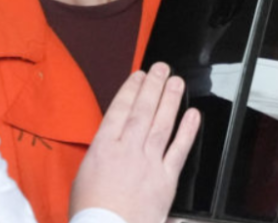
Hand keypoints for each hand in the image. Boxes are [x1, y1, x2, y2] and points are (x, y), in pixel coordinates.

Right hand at [70, 62, 200, 222]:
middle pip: (143, 111)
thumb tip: (112, 144)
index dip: (131, 89)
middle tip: (161, 68)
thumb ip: (102, 154)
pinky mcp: (165, 181)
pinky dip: (187, 132)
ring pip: (162, 124)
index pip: (120, 109)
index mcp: (103, 147)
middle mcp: (127, 150)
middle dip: (153, 86)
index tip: (139, 75)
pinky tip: (192, 115)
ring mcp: (148, 164)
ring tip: (176, 82)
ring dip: (170, 100)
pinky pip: (179, 151)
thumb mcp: (85, 175)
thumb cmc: (91, 211)